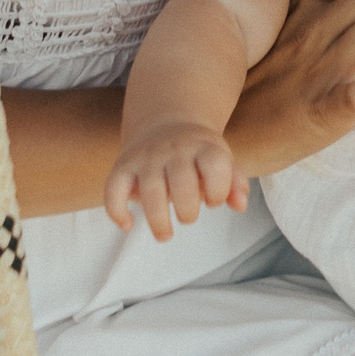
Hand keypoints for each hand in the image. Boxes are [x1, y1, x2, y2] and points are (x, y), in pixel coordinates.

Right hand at [105, 122, 244, 239]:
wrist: (166, 120)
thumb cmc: (198, 152)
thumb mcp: (221, 159)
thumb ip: (235, 182)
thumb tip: (241, 205)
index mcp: (203, 146)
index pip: (215, 168)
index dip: (218, 192)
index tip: (213, 200)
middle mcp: (175, 149)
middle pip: (182, 185)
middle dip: (189, 211)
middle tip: (188, 217)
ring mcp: (147, 157)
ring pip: (150, 191)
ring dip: (158, 220)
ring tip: (165, 235)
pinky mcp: (124, 164)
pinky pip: (113, 188)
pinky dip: (117, 211)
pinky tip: (128, 225)